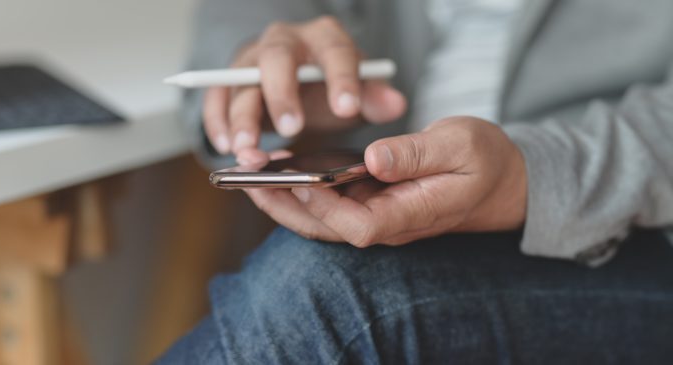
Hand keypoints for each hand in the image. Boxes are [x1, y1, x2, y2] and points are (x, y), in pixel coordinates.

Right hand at [203, 16, 406, 163]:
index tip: (347, 110)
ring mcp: (252, 59)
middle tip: (291, 129)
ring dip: (242, 117)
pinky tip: (226, 147)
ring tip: (247, 152)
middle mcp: (284, 41)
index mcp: (324, 38)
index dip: (341, 79)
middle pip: (277, 59)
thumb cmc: (330, 89)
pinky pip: (217, 97)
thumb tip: (395, 104)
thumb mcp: (357, 93)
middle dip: (282, 94)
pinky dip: (217, 121)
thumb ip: (374, 99)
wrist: (299, 86)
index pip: (334, 51)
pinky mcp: (228, 81)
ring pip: (241, 82)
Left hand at [245, 117, 527, 246]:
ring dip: (286, 200)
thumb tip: (373, 160)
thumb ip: (417, 154)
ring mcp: (379, 216)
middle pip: (328, 229)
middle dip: (287, 206)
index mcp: (410, 215)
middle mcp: (389, 223)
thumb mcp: (460, 146)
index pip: (359, 226)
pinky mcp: (373, 203)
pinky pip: (330, 204)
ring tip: (252, 173)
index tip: (302, 182)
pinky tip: (282, 169)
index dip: (326, 208)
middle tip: (248, 179)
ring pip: (323, 219)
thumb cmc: (485, 161)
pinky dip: (303, 190)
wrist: (503, 180)